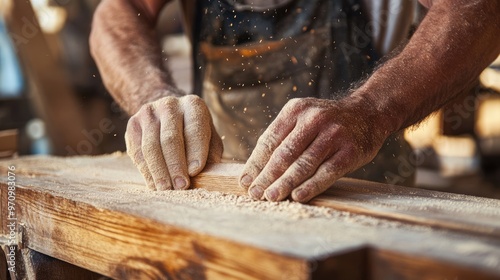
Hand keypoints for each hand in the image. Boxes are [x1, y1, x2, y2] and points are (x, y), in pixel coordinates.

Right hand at [125, 95, 222, 189]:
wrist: (167, 113)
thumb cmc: (194, 132)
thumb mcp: (209, 137)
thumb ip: (210, 153)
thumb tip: (208, 176)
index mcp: (193, 105)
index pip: (194, 129)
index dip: (195, 151)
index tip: (195, 172)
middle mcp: (169, 106)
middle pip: (170, 139)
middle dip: (175, 166)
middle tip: (181, 186)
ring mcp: (148, 114)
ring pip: (151, 147)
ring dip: (159, 172)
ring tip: (166, 190)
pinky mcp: (133, 125)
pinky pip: (137, 152)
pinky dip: (146, 171)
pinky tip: (154, 185)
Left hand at [239, 97, 388, 202]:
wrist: (367, 113)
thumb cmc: (326, 122)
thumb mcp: (302, 118)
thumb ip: (282, 138)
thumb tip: (255, 170)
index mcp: (295, 110)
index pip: (269, 140)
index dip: (256, 163)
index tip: (246, 181)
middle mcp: (313, 119)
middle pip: (284, 153)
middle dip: (267, 176)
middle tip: (255, 194)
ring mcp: (333, 135)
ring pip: (303, 164)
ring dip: (284, 183)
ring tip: (271, 197)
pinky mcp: (349, 151)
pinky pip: (326, 172)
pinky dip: (311, 186)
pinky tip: (297, 196)